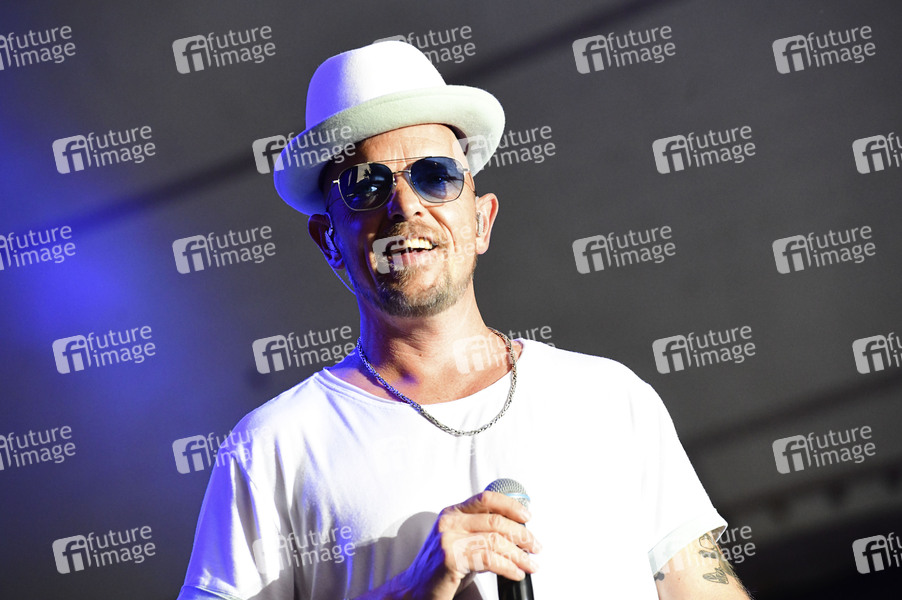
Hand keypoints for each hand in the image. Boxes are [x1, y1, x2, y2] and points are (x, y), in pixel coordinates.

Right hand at [390, 491, 541, 599]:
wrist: (416, 589)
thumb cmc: (441, 568)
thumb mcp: (461, 542)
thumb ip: (481, 532)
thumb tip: (517, 534)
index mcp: (453, 512)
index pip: (486, 498)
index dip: (510, 505)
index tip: (527, 517)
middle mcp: (450, 521)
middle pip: (495, 520)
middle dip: (521, 535)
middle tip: (535, 547)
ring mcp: (449, 539)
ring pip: (495, 541)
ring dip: (518, 555)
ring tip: (530, 565)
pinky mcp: (451, 558)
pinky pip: (488, 560)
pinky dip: (507, 567)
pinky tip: (515, 573)